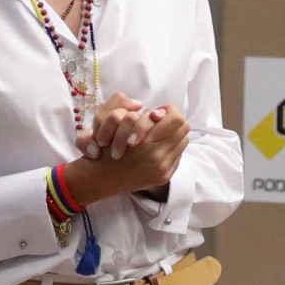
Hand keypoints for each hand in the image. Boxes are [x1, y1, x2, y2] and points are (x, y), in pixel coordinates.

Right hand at [63, 105, 190, 203]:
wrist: (100, 178)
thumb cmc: (103, 147)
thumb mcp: (107, 120)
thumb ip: (128, 106)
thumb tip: (158, 112)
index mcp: (145, 143)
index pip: (176, 119)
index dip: (168, 111)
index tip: (156, 113)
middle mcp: (157, 158)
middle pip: (183, 128)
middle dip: (172, 121)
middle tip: (158, 122)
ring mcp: (163, 169)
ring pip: (183, 140)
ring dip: (173, 134)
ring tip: (158, 134)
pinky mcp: (164, 176)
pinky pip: (178, 155)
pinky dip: (170, 148)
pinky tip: (157, 147)